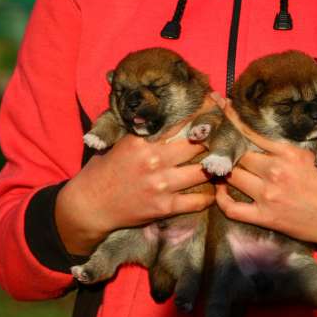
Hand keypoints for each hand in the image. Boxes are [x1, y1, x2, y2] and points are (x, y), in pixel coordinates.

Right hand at [56, 122, 213, 255]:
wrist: (89, 206)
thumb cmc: (103, 170)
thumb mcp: (118, 142)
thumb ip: (141, 129)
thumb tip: (160, 109)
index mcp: (142, 140)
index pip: (179, 122)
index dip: (201, 115)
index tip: (216, 108)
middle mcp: (154, 159)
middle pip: (197, 144)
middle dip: (214, 139)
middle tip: (227, 137)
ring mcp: (160, 184)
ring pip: (202, 172)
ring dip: (214, 168)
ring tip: (222, 164)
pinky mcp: (164, 207)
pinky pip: (197, 201)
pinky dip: (209, 196)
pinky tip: (213, 192)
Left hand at [210, 94, 316, 273]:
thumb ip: (293, 147)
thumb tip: (274, 135)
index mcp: (290, 152)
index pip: (252, 131)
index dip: (233, 118)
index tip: (221, 104)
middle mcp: (276, 171)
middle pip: (238, 153)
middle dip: (227, 146)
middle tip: (217, 142)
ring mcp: (268, 195)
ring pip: (232, 176)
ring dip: (224, 170)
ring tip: (219, 166)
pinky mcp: (266, 217)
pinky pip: (232, 208)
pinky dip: (221, 199)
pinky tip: (221, 191)